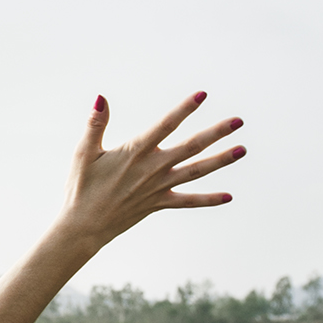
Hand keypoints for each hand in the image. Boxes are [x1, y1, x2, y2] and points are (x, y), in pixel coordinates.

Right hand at [58, 90, 244, 253]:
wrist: (82, 227)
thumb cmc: (80, 188)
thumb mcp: (83, 153)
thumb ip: (95, 124)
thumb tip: (101, 98)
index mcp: (134, 152)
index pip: (165, 126)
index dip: (184, 110)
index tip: (202, 96)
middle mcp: (152, 169)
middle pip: (191, 147)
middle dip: (216, 133)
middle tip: (238, 121)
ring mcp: (158, 188)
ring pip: (196, 172)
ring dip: (221, 161)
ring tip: (242, 149)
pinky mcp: (158, 204)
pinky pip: (188, 202)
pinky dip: (208, 200)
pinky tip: (228, 196)